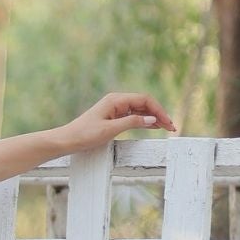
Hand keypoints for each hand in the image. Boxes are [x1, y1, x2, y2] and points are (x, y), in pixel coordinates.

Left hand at [56, 92, 175, 156]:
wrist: (67, 140)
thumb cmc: (85, 134)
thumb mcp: (110, 130)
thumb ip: (132, 123)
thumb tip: (152, 119)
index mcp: (116, 100)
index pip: (144, 100)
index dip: (159, 110)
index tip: (168, 123)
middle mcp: (117, 101)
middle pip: (145, 104)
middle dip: (159, 114)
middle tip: (172, 127)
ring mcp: (115, 108)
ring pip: (140, 110)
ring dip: (154, 118)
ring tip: (167, 128)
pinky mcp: (113, 116)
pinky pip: (134, 116)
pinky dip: (145, 121)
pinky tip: (155, 126)